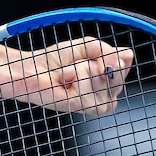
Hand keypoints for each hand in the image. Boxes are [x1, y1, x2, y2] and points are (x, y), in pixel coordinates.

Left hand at [0, 38, 134, 114]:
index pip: (122, 74)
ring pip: (106, 95)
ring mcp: (84, 103)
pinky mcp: (72, 107)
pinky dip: (79, 81)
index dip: (120, 64)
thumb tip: (128, 55)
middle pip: (117, 86)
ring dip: (90, 74)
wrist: (27, 67)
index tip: (111, 54)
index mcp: (100, 81)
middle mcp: (95, 94)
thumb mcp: (84, 48)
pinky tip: (66, 76)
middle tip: (86, 60)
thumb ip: (106, 51)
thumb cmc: (52, 60)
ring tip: (73, 68)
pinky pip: (89, 98)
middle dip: (106, 69)